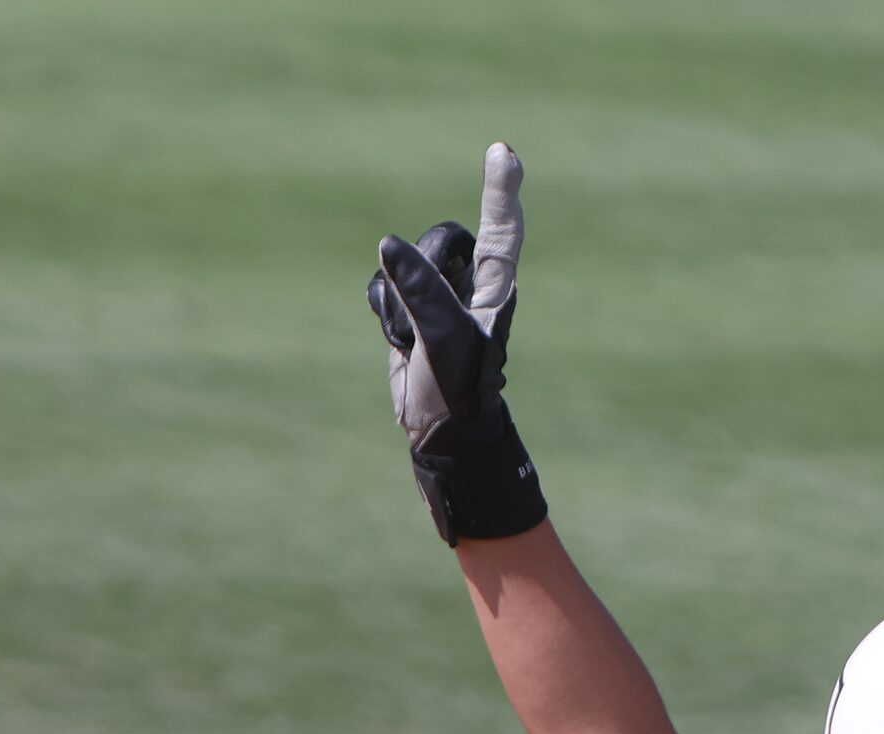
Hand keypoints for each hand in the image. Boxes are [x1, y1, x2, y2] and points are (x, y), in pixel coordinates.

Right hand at [366, 143, 545, 543]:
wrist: (440, 432)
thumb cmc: (460, 389)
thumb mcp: (446, 338)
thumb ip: (421, 289)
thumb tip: (387, 245)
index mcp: (495, 286)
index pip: (501, 229)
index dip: (500, 190)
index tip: (502, 151)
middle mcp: (469, 284)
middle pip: (437, 241)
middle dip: (421, 271)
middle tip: (429, 320)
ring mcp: (436, 295)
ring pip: (402, 265)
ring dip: (399, 304)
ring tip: (418, 340)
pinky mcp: (408, 310)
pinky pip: (381, 288)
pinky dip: (384, 314)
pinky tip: (401, 344)